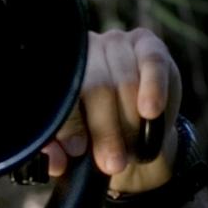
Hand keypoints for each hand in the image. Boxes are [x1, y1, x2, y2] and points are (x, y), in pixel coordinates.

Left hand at [42, 27, 183, 196]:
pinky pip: (153, 63)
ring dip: (131, 120)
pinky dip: (153, 89)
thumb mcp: (72, 150)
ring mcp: (115, 43)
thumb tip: (54, 164)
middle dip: (104, 129)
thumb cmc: (93, 139)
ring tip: (133, 150)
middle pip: (94, 87)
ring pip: (125, 81)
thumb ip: (58, 154)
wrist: (135, 140)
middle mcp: (82, 52)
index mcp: (54, 74)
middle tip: (112, 162)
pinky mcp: (148, 46)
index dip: (68, 124)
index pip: (58, 95)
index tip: (76, 150)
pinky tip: (151, 111)